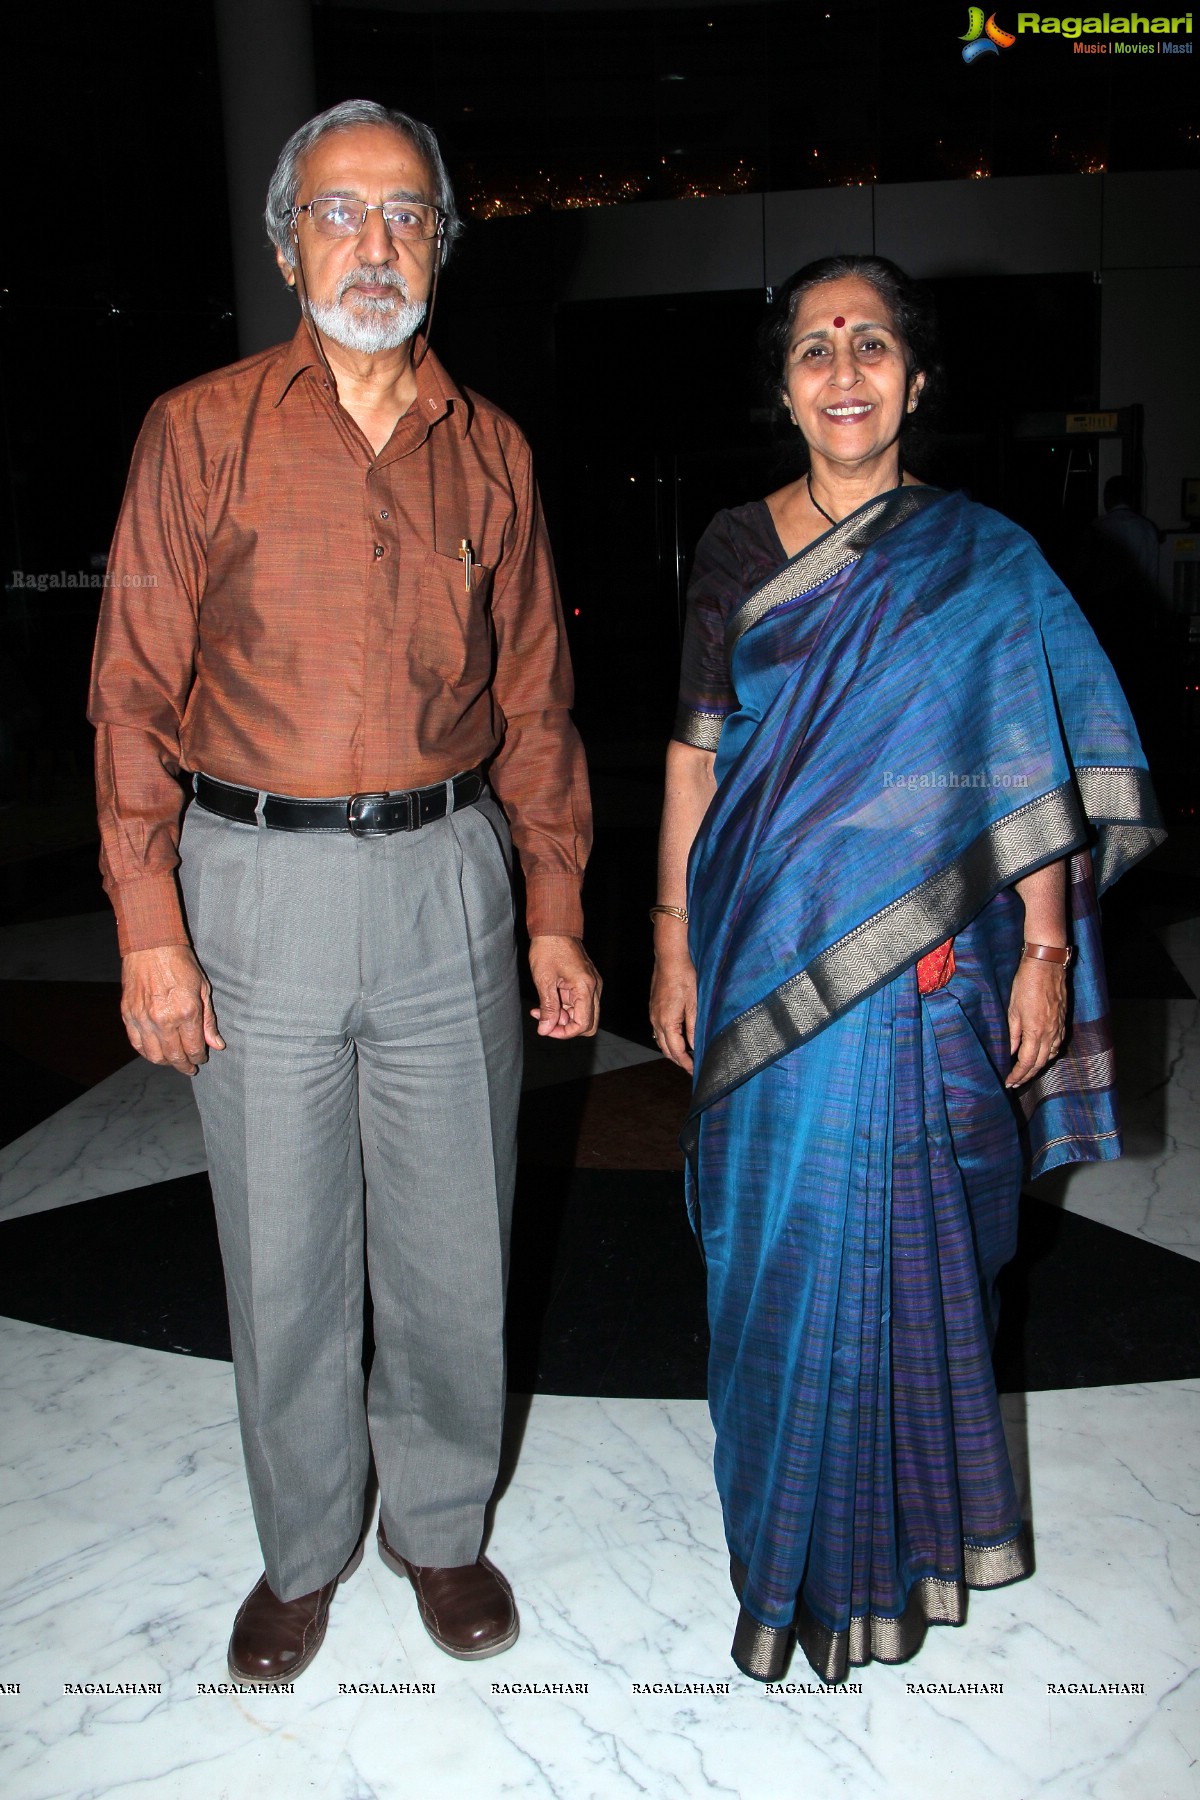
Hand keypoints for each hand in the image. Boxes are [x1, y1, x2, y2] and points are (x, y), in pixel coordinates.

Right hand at [121, 944, 224, 1075]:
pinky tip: (156, 1051)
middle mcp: (163, 1019)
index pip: (193, 1048)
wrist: (151, 946)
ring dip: (165, 1062)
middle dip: (183, 1065)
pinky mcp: (128, 1015)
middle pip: (174, 1056)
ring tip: (173, 1060)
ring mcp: (143, 1019)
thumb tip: (216, 1045)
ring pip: (154, 1055)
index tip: (201, 1058)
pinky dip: (147, 1052)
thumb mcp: (203, 989)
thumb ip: (208, 1021)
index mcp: (186, 1012)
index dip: (198, 1057)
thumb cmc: (180, 964)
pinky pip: (137, 1044)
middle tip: (189, 1067)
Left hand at [528, 935, 601, 1038]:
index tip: (546, 1028)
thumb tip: (546, 1030)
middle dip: (565, 1027)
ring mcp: (591, 984)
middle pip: (588, 1023)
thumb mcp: (544, 980)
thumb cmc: (548, 948)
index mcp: (585, 987)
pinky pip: (578, 1003)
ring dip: (562, 1017)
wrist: (554, 927)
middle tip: (545, 1020)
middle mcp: (593, 988)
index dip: (564, 1032)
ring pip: (582, 1014)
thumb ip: (548, 1008)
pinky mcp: (585, 982)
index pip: (583, 1024)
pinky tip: (547, 1001)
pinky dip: (564, 1007)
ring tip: (540, 1009)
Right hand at [650, 944, 696, 1073]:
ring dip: (672, 1051)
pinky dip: (668, 1039)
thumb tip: (695, 1047)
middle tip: (692, 1068)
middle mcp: (656, 1021)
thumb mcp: (695, 1004)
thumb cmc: (684, 978)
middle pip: (665, 1049)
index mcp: (667, 1022)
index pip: (676, 1051)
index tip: (695, 1072)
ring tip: (687, 1056)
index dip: (686, 1064)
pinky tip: (678, 1038)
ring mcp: (653, 1014)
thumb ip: (694, 1028)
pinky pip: (658, 1030)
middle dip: (678, 1061)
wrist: (670, 958)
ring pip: (660, 1040)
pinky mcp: (654, 1008)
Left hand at [1005, 955, 1067, 1088]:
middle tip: (1016, 1082)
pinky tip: (1042, 1054)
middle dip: (1027, 1075)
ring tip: (1027, 1072)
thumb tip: (1012, 1052)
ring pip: (1051, 1055)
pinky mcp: (1063, 1021)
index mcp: (1036, 1031)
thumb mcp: (1013, 1009)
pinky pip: (1058, 1044)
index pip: (1027, 1062)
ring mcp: (1059, 1027)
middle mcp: (1051, 1033)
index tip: (1010, 1082)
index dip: (1018, 1075)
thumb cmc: (1026, 984)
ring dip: (1039, 1066)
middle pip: (1041, 1063)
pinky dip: (1049, 1054)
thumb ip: (1014, 1034)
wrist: (1047, 965)